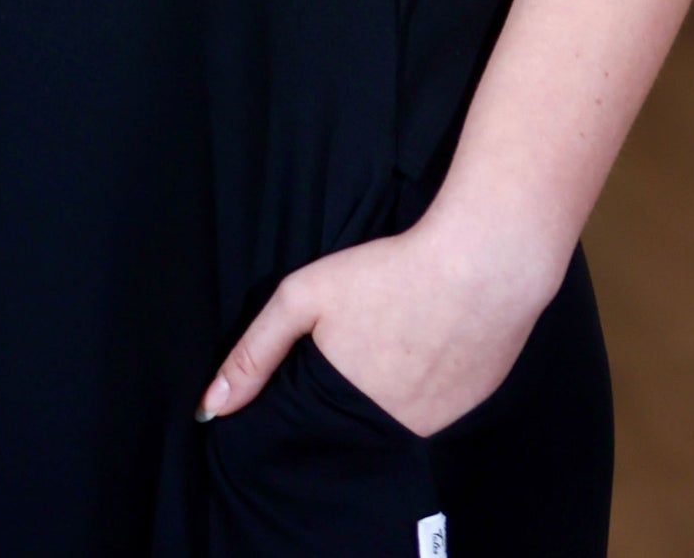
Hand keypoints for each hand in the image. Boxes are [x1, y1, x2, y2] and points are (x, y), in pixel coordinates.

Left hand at [199, 217, 555, 438]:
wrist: (483, 263)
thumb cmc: (387, 271)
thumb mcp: (303, 297)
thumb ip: (254, 352)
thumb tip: (209, 408)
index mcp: (348, 412)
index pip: (316, 421)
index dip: (311, 388)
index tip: (318, 353)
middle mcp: (394, 430)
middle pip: (356, 416)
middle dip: (351, 383)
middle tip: (361, 331)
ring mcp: (439, 421)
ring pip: (398, 410)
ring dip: (391, 382)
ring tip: (395, 329)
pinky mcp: (473, 403)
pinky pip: (438, 400)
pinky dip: (428, 376)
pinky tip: (428, 335)